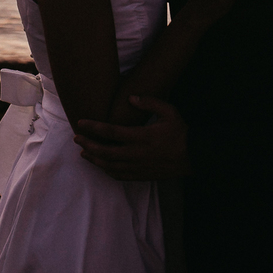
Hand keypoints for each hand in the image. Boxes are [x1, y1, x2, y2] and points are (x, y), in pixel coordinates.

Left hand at [74, 95, 189, 179]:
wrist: (196, 156)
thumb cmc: (181, 132)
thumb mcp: (170, 111)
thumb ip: (150, 102)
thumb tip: (131, 97)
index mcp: (142, 136)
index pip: (111, 132)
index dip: (93, 127)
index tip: (80, 122)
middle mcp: (138, 153)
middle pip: (105, 151)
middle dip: (88, 144)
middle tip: (76, 137)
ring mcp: (139, 167)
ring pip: (109, 166)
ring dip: (94, 159)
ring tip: (83, 151)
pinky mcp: (142, 175)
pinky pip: (119, 175)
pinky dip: (107, 170)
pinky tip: (100, 164)